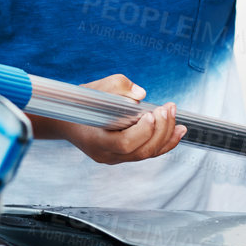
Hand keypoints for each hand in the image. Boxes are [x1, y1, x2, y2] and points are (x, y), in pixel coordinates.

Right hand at [63, 74, 187, 166]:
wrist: (67, 121)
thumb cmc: (79, 105)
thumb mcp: (94, 89)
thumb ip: (117, 87)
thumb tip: (141, 94)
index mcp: (95, 140)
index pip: (123, 144)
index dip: (142, 132)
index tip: (151, 113)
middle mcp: (106, 154)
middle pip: (139, 151)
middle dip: (160, 130)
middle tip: (168, 109)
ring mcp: (115, 158)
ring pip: (146, 154)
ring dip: (166, 136)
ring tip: (177, 118)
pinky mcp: (124, 156)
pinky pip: (147, 153)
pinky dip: (164, 142)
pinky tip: (178, 131)